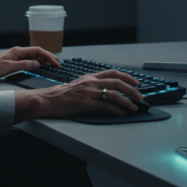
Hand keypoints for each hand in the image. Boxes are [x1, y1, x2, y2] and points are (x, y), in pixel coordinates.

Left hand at [0, 46, 59, 80]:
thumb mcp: (9, 67)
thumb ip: (24, 65)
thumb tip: (38, 63)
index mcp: (18, 51)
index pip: (37, 51)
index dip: (48, 56)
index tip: (55, 63)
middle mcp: (18, 52)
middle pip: (37, 52)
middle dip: (48, 57)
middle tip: (57, 64)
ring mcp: (15, 56)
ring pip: (33, 56)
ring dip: (43, 60)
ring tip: (51, 65)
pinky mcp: (13, 61)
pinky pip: (28, 60)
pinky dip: (36, 62)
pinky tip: (38, 66)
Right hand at [14, 69, 143, 121]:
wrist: (46, 100)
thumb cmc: (59, 95)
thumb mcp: (77, 86)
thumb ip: (90, 86)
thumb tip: (104, 92)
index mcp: (89, 77)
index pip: (112, 73)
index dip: (127, 77)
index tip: (136, 82)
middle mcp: (90, 82)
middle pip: (117, 82)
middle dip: (132, 90)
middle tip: (141, 96)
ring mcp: (88, 92)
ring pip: (114, 94)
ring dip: (128, 101)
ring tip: (135, 107)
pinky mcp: (85, 103)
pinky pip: (106, 106)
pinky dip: (117, 110)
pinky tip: (123, 113)